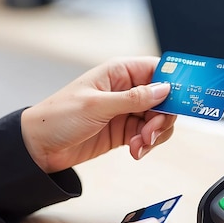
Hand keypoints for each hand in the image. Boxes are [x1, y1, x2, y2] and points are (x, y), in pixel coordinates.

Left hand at [20, 56, 176, 172]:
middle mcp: (125, 89)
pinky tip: (135, 151)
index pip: (158, 70)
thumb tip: (164, 90)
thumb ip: (134, 98)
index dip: (175, 83)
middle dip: (163, 118)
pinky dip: (146, 145)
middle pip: (164, 99)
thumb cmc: (58, 117)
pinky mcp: (124, 130)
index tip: (185, 99)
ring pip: (158, 119)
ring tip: (139, 145)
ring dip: (155, 135)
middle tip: (151, 132)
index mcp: (119, 72)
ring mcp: (126, 111)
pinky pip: (147, 135)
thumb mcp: (97, 105)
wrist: (39, 147)